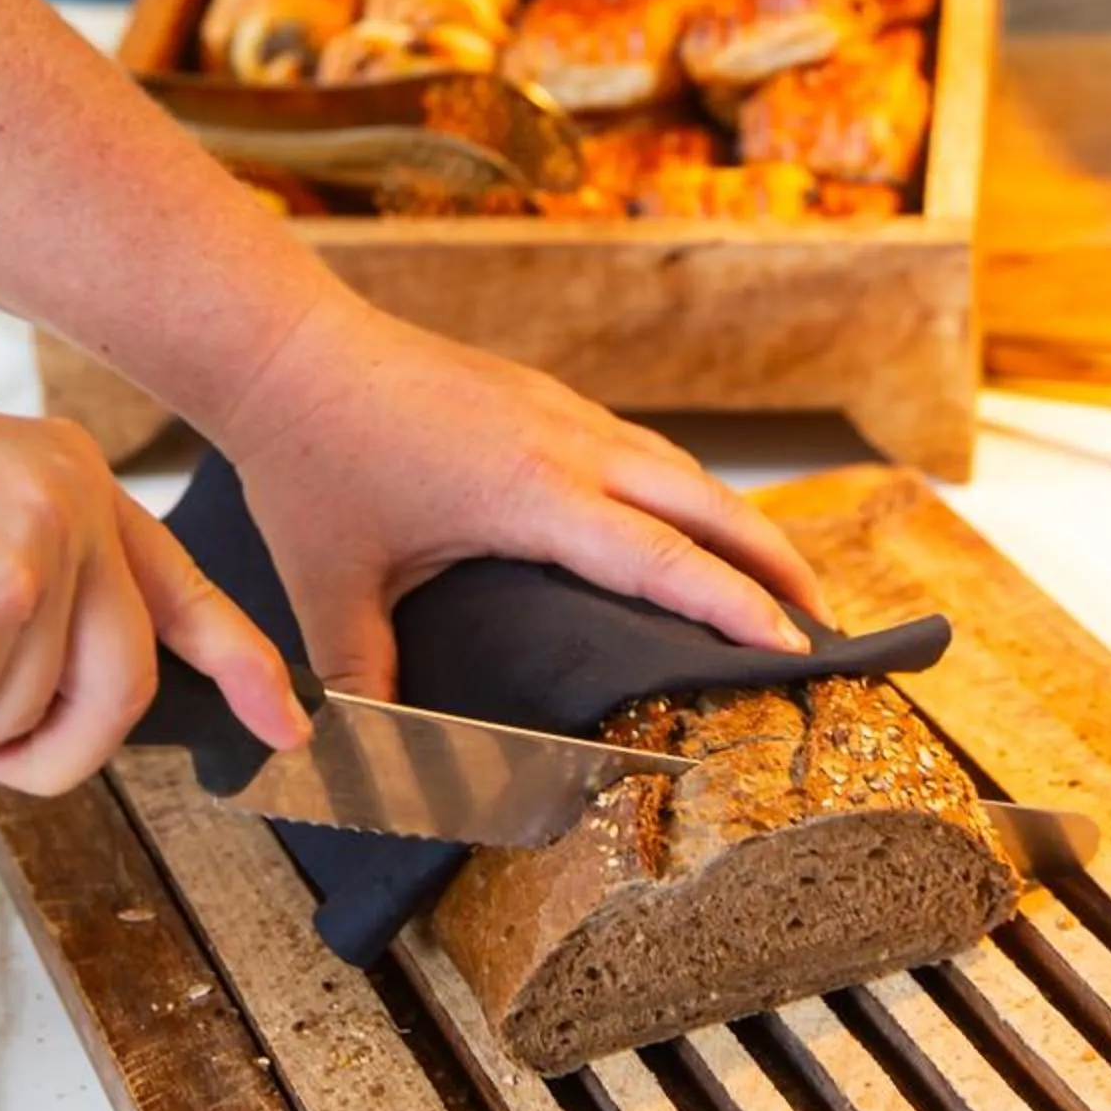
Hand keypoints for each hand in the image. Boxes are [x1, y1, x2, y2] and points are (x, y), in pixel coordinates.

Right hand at [0, 382, 306, 790]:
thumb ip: (32, 594)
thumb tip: (57, 706)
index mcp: (76, 479)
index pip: (182, 587)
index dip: (239, 666)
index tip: (285, 726)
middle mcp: (74, 502)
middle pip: (120, 689)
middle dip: (50, 758)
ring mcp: (36, 549)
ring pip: (27, 720)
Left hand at [222, 296, 824, 698]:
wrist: (287, 346)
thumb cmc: (308, 461)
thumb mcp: (331, 590)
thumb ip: (367, 680)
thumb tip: (374, 765)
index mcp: (532, 495)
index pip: (663, 560)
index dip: (735, 608)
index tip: (795, 647)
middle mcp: (566, 444)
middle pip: (706, 504)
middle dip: (774, 561)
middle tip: (823, 619)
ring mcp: (558, 410)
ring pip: (677, 468)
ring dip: (734, 520)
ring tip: (772, 575)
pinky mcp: (540, 394)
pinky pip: (637, 446)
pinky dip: (682, 489)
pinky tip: (680, 519)